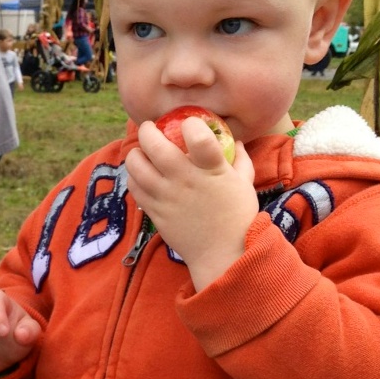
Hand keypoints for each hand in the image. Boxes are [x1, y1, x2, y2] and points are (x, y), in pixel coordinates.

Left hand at [127, 113, 258, 291]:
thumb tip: (237, 141)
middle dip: (147, 131)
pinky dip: (133, 177)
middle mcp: (185, 181)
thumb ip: (240, 159)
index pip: (198, 139)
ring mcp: (167, 197)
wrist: (223, 255)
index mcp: (212, 170)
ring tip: (141, 151)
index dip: (191, 124)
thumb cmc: (238, 217)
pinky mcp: (156, 213)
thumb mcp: (245, 184)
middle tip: (149, 127)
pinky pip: (135, 189)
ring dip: (135, 153)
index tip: (189, 123)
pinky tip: (140, 174)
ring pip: (137, 167)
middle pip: (156, 148)